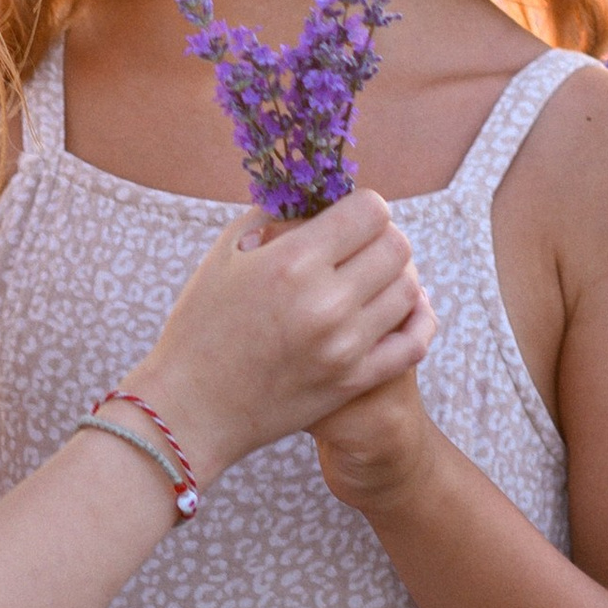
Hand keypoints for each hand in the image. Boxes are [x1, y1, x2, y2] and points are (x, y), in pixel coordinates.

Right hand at [129, 192, 434, 482]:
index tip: (348, 217)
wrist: (190, 408)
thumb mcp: (224, 256)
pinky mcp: (354, 381)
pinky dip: (416, 320)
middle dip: (382, 238)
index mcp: (291, 261)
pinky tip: (403, 311)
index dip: (363, 207)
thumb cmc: (199, 327)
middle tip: (361, 247)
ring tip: (373, 279)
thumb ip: (272, 218)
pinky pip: (413, 342)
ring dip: (396, 277)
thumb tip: (312, 199)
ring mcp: (345, 345)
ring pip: (409, 290)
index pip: (370, 211)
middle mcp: (325, 301)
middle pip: (397, 247)